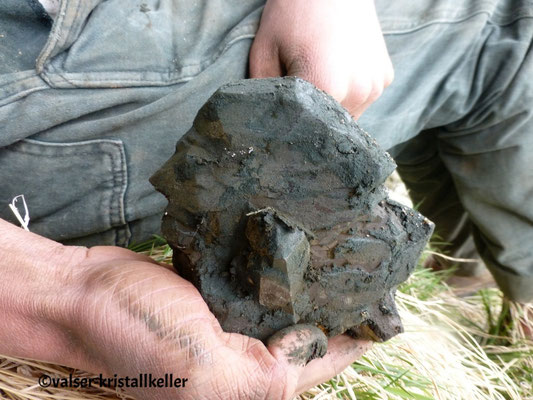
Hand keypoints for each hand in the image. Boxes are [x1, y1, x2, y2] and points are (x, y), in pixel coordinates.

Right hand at [0, 220, 369, 399]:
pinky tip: (296, 247)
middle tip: (367, 266)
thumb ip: (264, 377)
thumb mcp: (203, 372)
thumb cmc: (137, 334)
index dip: (357, 336)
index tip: (388, 303)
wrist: (84, 294)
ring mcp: (231, 325)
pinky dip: (280, 269)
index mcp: (252, 385)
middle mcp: (246, 359)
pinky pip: (260, 284)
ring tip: (341, 251)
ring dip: (311, 284)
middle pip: (308, 334)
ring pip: (286, 306)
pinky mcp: (217, 296)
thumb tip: (310, 349)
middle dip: (339, 306)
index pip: (322, 362)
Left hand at [250, 0, 393, 118]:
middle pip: (327, 126)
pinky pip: (363, 99)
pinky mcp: (385, 77)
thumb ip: (261, 94)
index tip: (280, 115)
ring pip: (347, 116)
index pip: (303, 128)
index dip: (289, 125)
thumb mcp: (264, 51)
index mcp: (327, 88)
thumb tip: (262, 124)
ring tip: (319, 79)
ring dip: (332, 108)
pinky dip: (349, 94)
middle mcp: (358, 92)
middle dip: (311, 118)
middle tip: (298, 94)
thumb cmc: (294, 12)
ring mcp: (375, 85)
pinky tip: (337, 71)